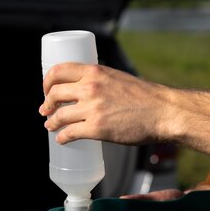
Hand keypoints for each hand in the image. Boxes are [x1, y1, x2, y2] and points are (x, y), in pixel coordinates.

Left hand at [39, 62, 209, 157]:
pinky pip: (70, 133)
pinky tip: (62, 139)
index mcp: (95, 72)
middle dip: (46, 103)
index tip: (46, 89)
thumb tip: (88, 90)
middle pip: (55, 93)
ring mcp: (92, 108)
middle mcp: (90, 87)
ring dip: (51, 122)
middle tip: (46, 110)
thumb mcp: (119, 78)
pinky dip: (62, 137)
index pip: (58, 71)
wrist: (163, 112)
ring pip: (59, 115)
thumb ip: (101, 81)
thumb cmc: (146, 98)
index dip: (47, 81)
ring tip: (51, 126)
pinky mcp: (97, 128)